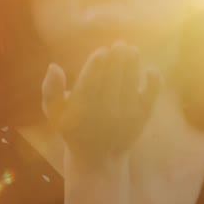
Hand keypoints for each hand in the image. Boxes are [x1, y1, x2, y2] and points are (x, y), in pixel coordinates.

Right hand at [41, 41, 161, 165]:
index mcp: (81, 109)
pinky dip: (152, 83)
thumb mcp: (55, 112)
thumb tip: (54, 66)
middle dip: (117, 59)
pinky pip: (150, 97)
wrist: (98, 159)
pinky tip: (149, 70)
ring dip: (133, 65)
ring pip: (130, 84)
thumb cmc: (73, 128)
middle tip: (120, 44)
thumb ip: (50, 89)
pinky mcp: (141, 119)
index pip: (90, 82)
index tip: (102, 51)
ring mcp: (125, 116)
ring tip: (131, 49)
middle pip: (112, 80)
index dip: (97, 64)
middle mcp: (104, 113)